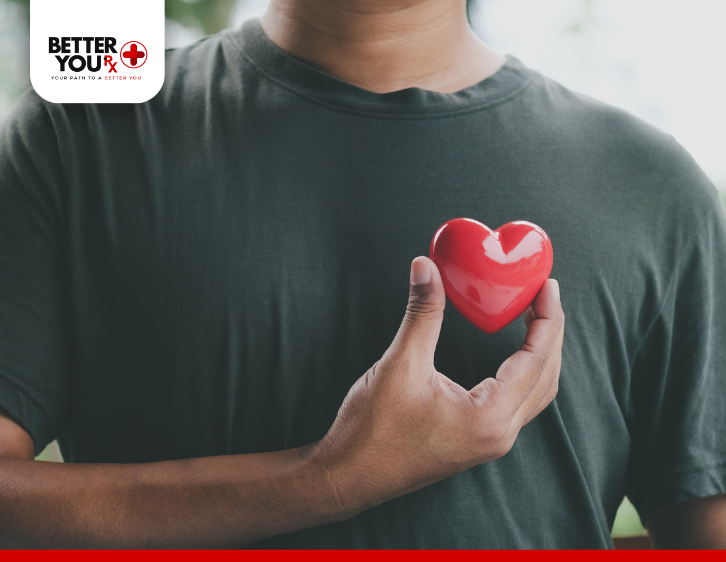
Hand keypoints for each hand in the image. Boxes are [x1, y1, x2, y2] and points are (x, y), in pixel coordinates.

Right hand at [306, 256, 563, 516]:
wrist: (349, 476)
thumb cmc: (372, 431)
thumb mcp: (400, 365)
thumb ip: (422, 314)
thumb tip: (426, 267)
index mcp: (489, 417)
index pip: (536, 359)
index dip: (546, 318)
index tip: (547, 286)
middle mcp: (499, 434)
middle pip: (546, 376)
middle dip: (550, 332)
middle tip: (544, 294)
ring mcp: (489, 442)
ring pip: (536, 393)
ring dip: (541, 355)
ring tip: (535, 318)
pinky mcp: (476, 441)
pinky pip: (518, 404)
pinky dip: (524, 373)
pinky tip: (512, 354)